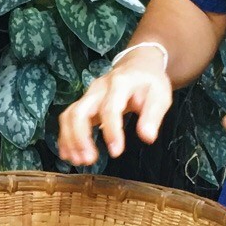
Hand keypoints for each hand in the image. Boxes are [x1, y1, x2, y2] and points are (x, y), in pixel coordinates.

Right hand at [57, 45, 172, 165]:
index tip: (116, 152)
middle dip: (80, 137)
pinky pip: (68, 119)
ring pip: (70, 116)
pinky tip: (68, 154)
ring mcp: (88, 95)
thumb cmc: (149, 82)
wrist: (137, 65)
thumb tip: (147, 137)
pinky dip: (65, 137)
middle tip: (88, 159)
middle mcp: (99, 88)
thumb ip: (153, 116)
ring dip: (70, 140)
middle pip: (80, 111)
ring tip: (78, 160)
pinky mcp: (83, 103)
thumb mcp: (160, 96)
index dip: (111, 131)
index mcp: (120, 84)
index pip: (110, 108)